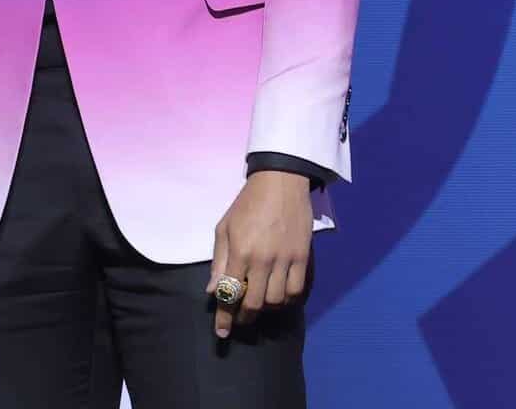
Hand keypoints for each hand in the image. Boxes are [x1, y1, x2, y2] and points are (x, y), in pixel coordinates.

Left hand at [208, 170, 312, 337]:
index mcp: (240, 251)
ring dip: (266, 308)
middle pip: (255, 303)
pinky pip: (297, 290)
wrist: (280, 183)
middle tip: (241, 320)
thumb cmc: (247, 204)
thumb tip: (212, 290)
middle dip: (245, 317)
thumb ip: (219, 261)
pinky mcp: (303, 257)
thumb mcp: (224, 228)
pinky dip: (288, 300)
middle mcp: (263, 259)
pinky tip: (280, 297)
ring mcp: (285, 259)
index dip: (225, 317)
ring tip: (259, 305)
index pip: (230, 293)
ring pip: (277, 300)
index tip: (221, 333)